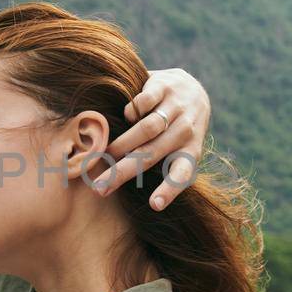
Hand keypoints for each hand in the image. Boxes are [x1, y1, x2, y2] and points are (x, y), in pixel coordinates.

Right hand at [94, 67, 209, 210]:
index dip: (169, 190)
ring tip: (107, 153)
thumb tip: (135, 193)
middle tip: (100, 187)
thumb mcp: (181, 147)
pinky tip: (126, 118)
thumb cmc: (178, 128)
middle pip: (151, 154)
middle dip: (123, 172)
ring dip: (123, 142)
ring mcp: (176, 107)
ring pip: (147, 128)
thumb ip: (164, 166)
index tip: (154, 205)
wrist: (192, 88)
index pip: (182, 173)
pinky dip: (131, 112)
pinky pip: (144, 102)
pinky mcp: (164, 86)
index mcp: (191, 150)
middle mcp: (185, 130)